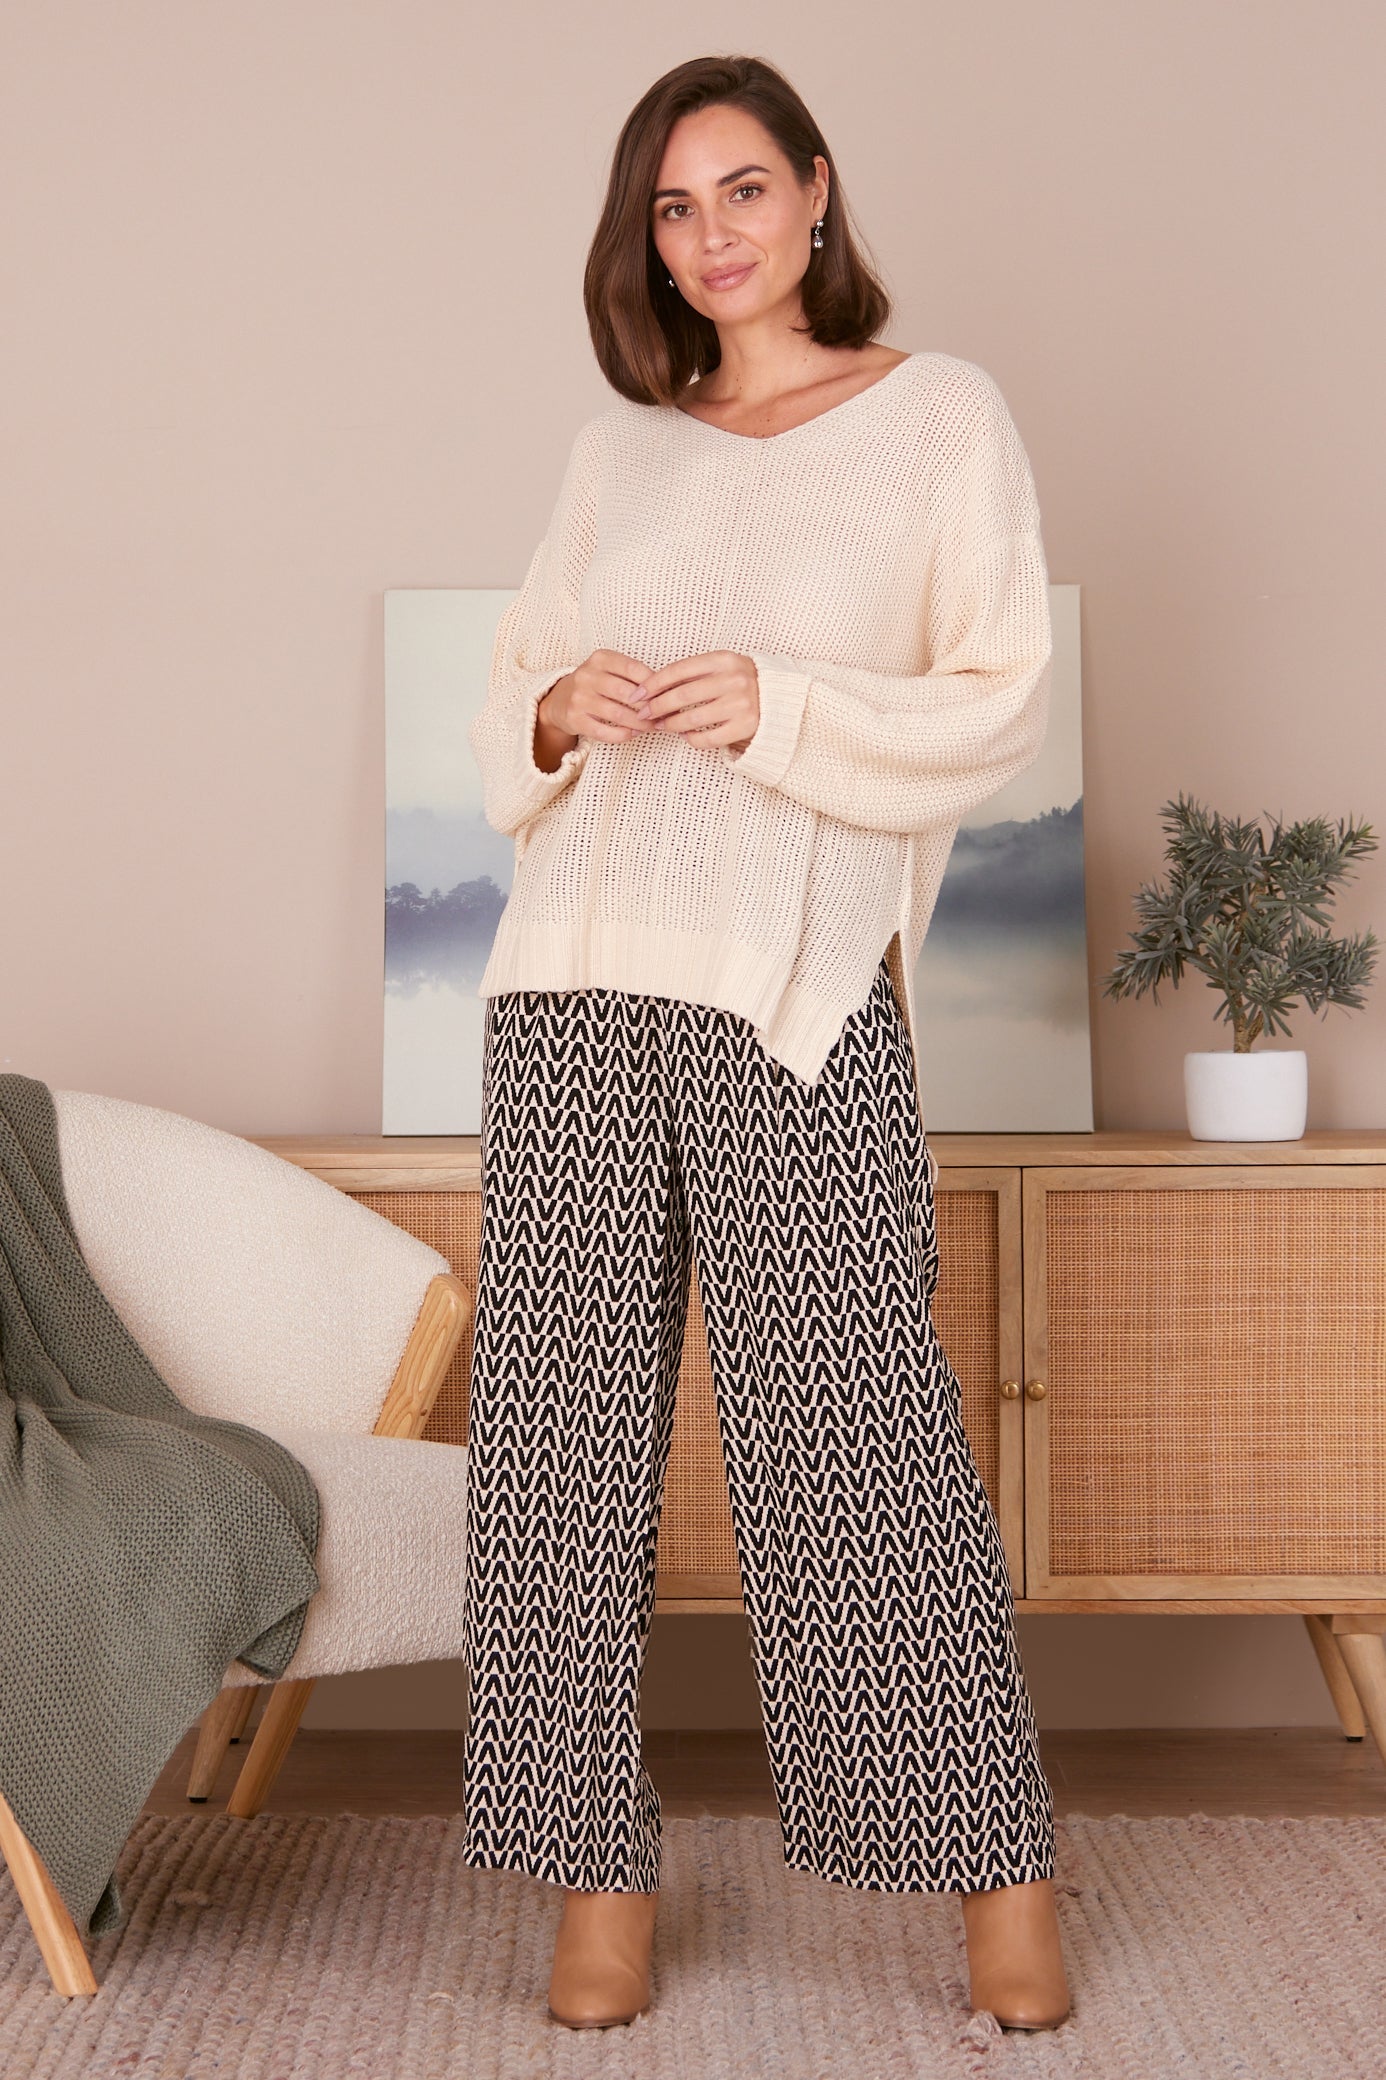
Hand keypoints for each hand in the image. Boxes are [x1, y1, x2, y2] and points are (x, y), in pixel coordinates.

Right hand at [538, 649, 657, 745]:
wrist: (559, 700)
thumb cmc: (594, 685)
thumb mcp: (609, 671)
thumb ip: (633, 676)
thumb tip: (666, 691)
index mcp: (600, 658)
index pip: (633, 668)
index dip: (653, 684)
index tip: (665, 695)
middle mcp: (587, 675)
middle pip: (626, 692)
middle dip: (648, 706)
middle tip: (662, 715)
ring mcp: (579, 698)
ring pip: (618, 714)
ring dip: (640, 723)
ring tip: (652, 726)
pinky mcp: (575, 719)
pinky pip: (605, 732)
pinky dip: (623, 735)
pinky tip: (633, 733)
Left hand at [633, 650, 759, 752]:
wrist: (780, 696)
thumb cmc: (742, 681)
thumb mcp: (721, 667)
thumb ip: (693, 673)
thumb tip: (652, 689)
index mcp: (723, 659)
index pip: (678, 670)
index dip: (653, 683)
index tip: (638, 694)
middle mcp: (733, 679)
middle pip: (682, 695)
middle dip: (656, 706)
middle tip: (644, 714)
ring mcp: (741, 704)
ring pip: (692, 719)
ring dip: (671, 725)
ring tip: (663, 726)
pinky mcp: (746, 726)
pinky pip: (708, 738)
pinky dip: (692, 739)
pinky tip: (687, 735)